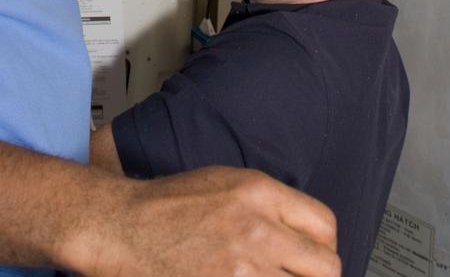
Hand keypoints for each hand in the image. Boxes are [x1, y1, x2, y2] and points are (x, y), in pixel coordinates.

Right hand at [77, 165, 339, 276]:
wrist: (124, 228)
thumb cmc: (168, 204)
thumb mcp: (225, 182)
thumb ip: (269, 205)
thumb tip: (303, 234)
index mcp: (259, 193)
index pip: (325, 226)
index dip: (323, 246)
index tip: (313, 256)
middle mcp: (257, 230)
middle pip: (326, 268)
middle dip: (316, 276)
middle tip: (297, 276)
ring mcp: (243, 270)